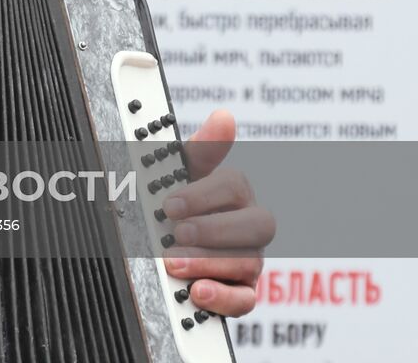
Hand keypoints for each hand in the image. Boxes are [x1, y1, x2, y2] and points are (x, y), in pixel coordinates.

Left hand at [161, 109, 273, 316]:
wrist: (161, 242)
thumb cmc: (176, 202)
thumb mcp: (179, 172)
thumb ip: (200, 149)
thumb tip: (224, 116)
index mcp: (235, 192)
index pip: (235, 186)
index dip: (203, 195)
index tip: (168, 204)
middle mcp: (249, 226)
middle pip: (256, 226)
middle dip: (212, 231)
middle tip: (174, 233)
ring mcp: (249, 260)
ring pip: (248, 262)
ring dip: (208, 263)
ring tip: (172, 263)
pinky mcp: (242, 291)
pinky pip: (246, 300)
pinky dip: (224, 298)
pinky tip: (198, 292)